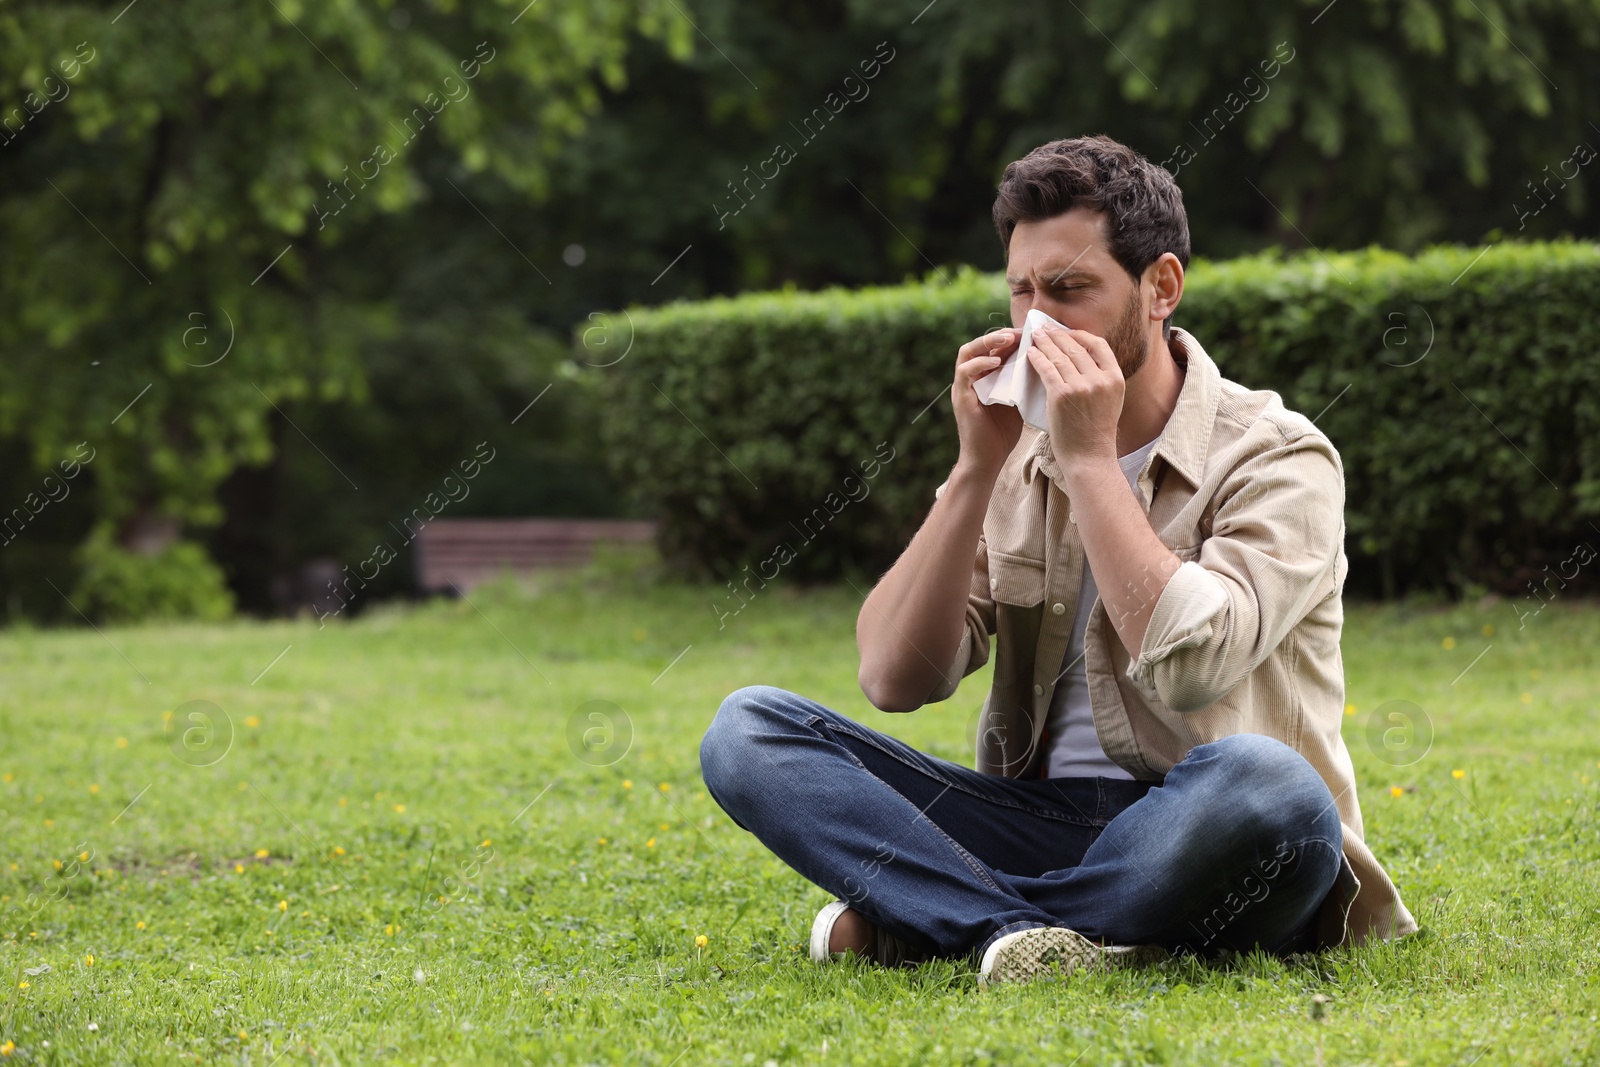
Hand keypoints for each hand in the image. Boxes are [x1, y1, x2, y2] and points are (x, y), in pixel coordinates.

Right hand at [951, 329, 1023, 476]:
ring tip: (1008, 339)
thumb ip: (1023, 381)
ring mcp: (963, 386)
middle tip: (1021, 332)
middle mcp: (971, 378)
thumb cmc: (1004, 433)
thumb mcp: (1017, 400)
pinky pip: (965, 371)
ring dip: (988, 342)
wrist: (988, 459)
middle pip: (980, 343)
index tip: (1032, 334)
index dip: (1012, 337)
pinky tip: (997, 363)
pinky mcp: (960, 397)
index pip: (995, 348)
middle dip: (1001, 335)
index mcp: (985, 377)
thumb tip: (1045, 362)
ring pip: (968, 351)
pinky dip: (980, 363)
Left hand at [1026, 324, 1124, 471]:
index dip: (1080, 335)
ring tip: (1035, 336)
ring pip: (1060, 356)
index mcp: (1115, 378)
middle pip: (1076, 347)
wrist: (1089, 458)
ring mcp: (1081, 386)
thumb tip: (1081, 358)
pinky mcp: (1061, 395)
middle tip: (1044, 328)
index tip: (1067, 333)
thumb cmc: (1094, 432)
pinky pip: (1047, 369)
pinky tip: (1030, 353)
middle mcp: (1100, 379)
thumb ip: (1100, 379)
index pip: (1099, 345)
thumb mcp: (1109, 401)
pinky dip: (1037, 358)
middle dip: (1058, 335)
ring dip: (1045, 343)